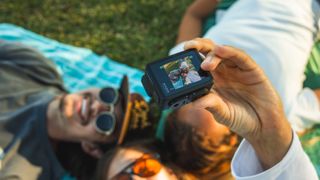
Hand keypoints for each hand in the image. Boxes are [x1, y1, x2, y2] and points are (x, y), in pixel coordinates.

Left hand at [184, 38, 291, 168]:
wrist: (263, 126)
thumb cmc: (240, 119)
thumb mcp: (222, 114)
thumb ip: (211, 105)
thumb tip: (194, 103)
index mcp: (211, 81)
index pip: (197, 64)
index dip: (188, 58)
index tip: (178, 56)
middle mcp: (222, 71)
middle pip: (207, 52)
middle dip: (197, 46)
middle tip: (187, 47)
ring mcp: (236, 68)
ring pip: (222, 52)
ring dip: (212, 53)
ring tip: (205, 64)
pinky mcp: (250, 68)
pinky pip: (239, 56)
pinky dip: (230, 51)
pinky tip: (221, 50)